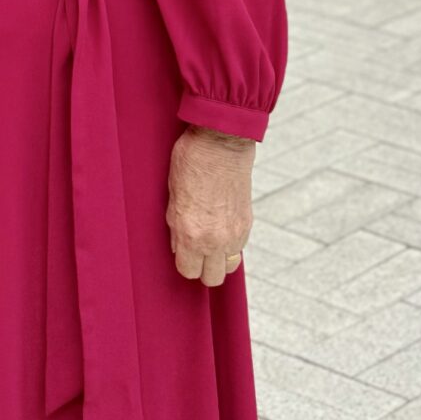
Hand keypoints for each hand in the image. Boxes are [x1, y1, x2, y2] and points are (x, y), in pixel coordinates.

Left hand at [166, 128, 253, 285]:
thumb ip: (176, 226)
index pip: (188, 271)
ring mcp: (234, 232)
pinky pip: (239, 247)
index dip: (183, 262)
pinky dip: (231, 244)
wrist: (222, 141)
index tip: (182, 251)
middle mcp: (215, 239)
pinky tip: (222, 227)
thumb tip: (180, 244)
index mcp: (190, 233)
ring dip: (219, 258)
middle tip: (196, 251)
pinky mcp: (247, 222)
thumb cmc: (191, 161)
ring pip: (229, 266)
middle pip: (212, 278)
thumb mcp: (172, 195)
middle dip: (202, 268)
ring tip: (210, 241)